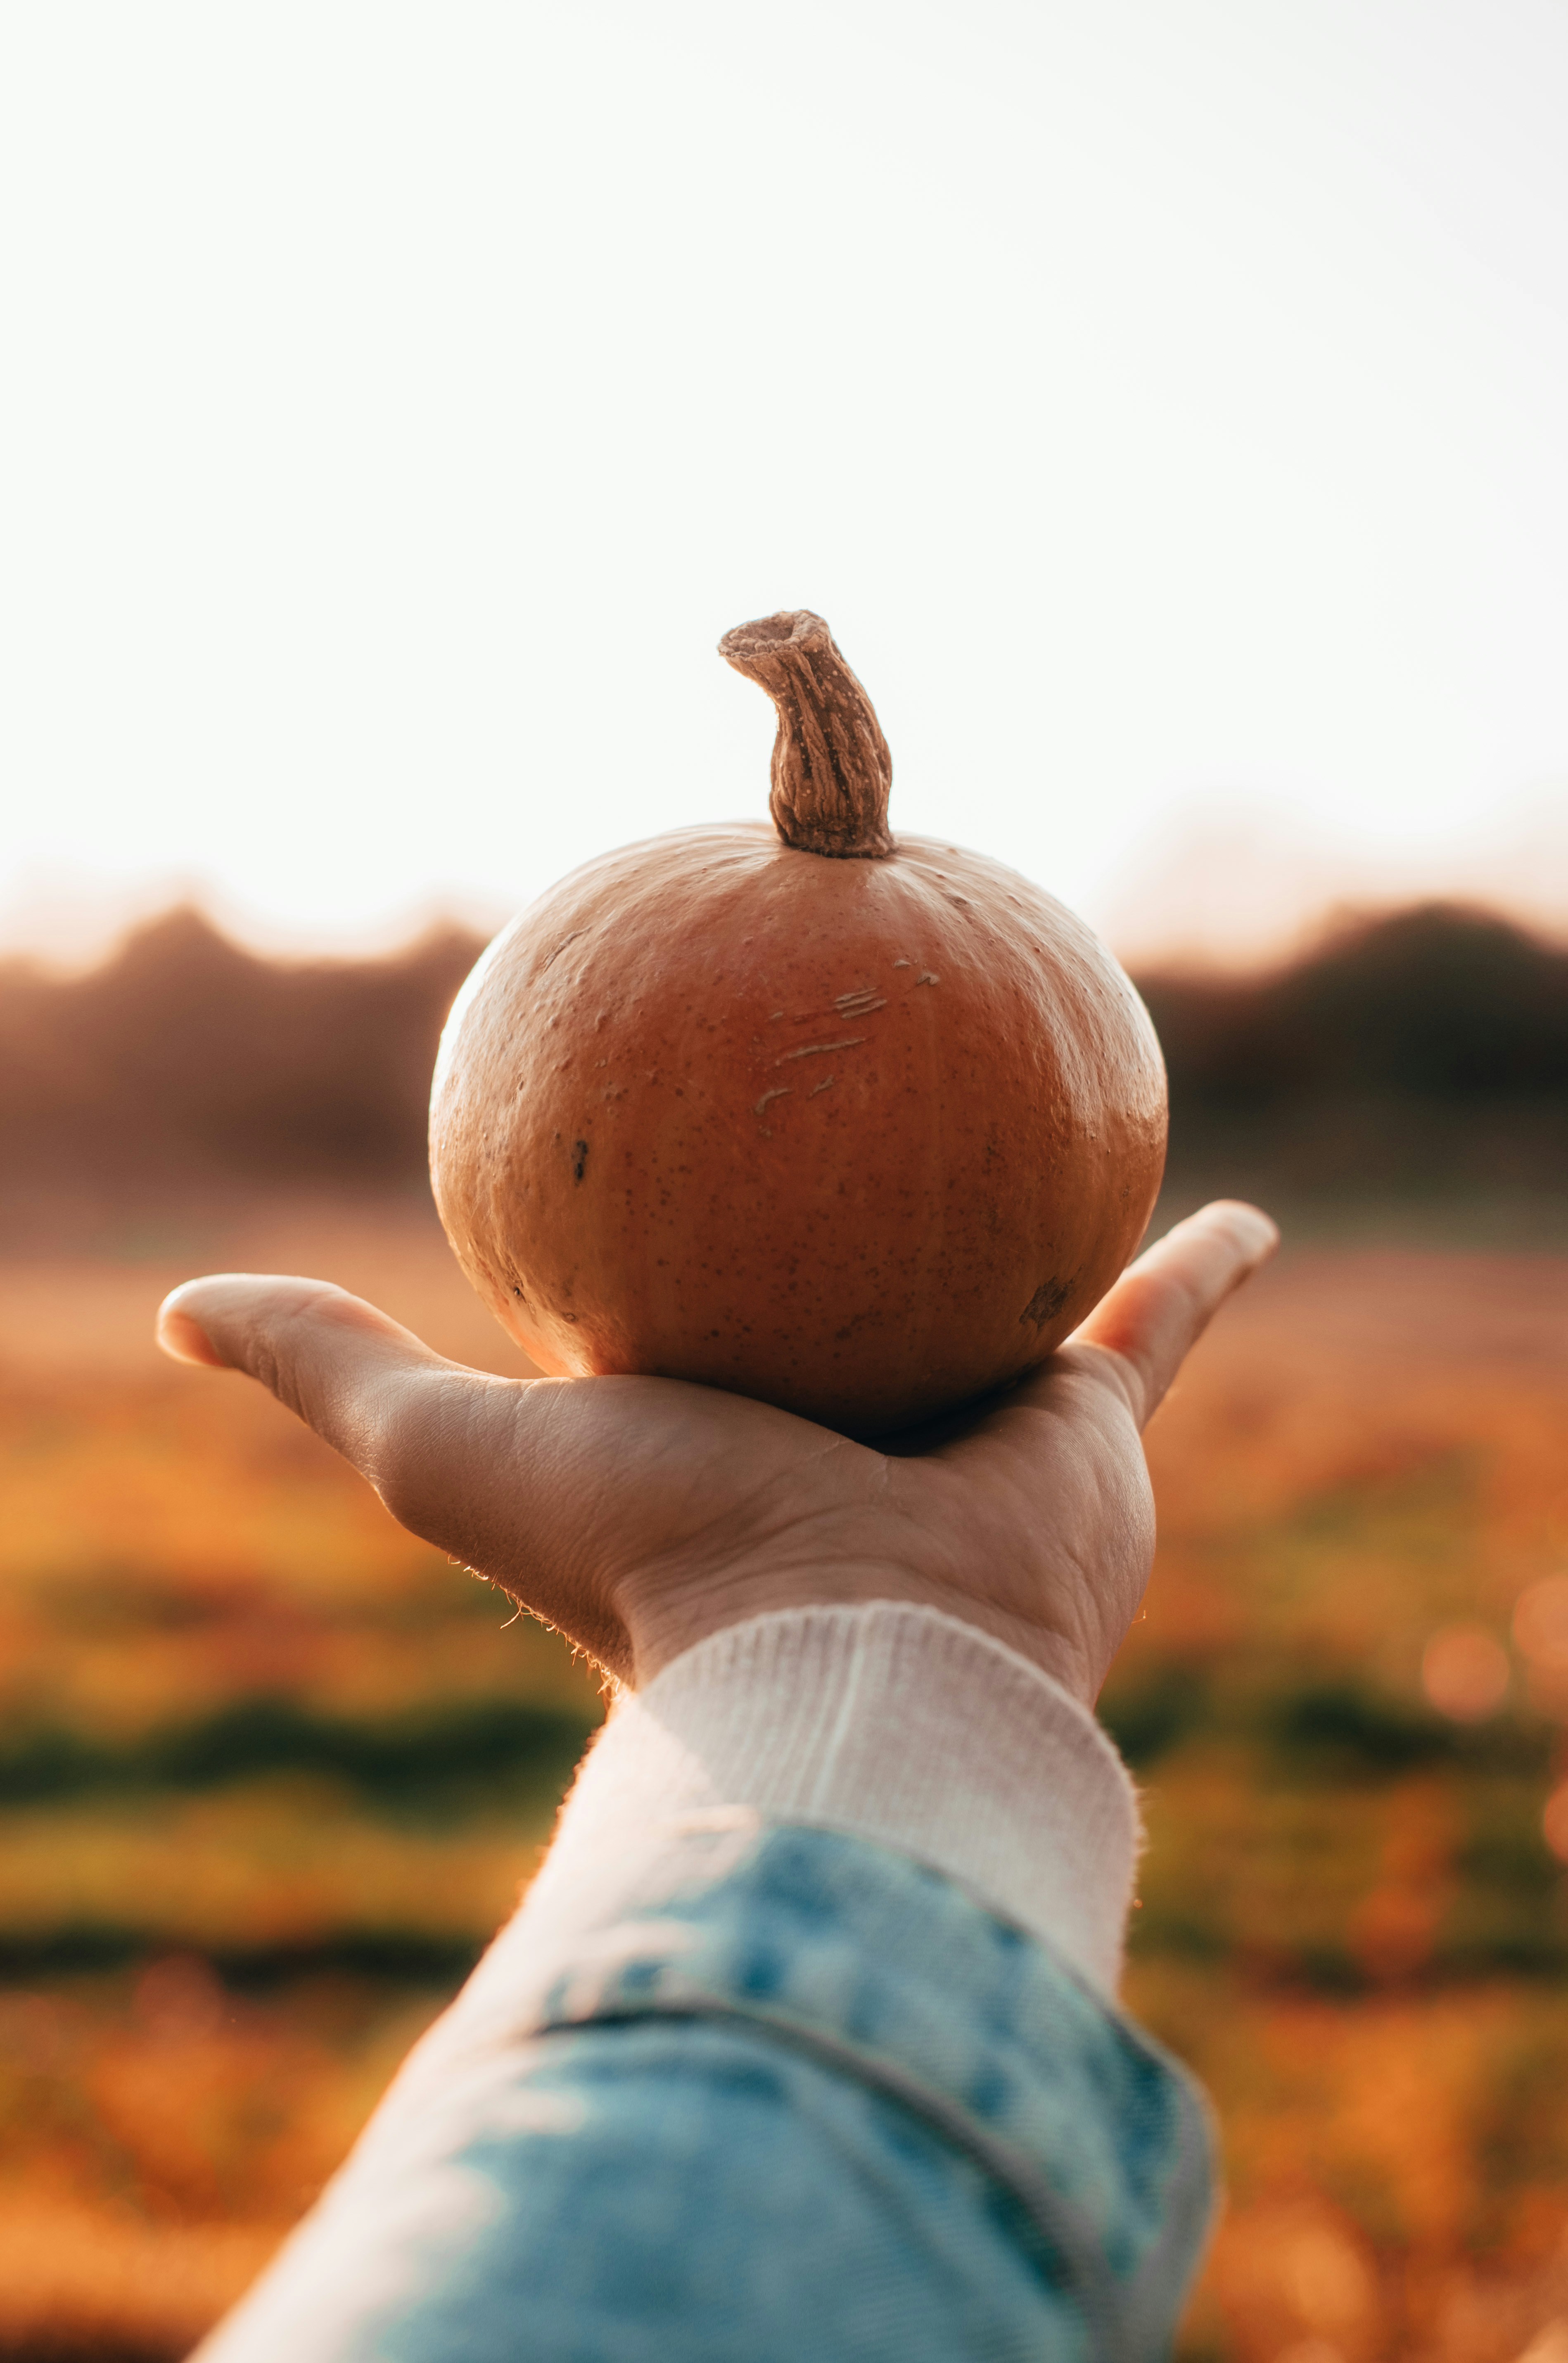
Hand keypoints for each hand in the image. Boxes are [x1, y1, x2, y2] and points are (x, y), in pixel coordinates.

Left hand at [156, 1201, 1275, 1700]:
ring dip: (1045, 1244)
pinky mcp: (1089, 1418)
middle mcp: (857, 1426)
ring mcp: (980, 1422)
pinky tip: (1243, 1211)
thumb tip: (177, 1311)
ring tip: (1075, 1152)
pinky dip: (1205, 1265)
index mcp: (731, 1434)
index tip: (696, 1220)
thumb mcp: (446, 1445)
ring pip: (1020, 1298)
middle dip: (873, 1258)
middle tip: (880, 1175)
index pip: (712, 1321)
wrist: (846, 1663)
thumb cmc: (647, 1565)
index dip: (700, 1269)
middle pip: (862, 1300)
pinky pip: (1162, 1317)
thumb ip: (329, 1365)